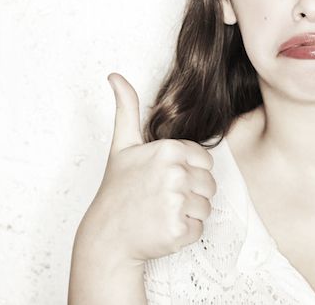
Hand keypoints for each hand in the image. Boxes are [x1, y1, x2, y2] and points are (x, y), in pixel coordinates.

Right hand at [78, 73, 215, 263]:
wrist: (106, 237)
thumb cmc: (117, 191)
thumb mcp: (122, 146)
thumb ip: (127, 108)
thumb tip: (115, 76)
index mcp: (168, 150)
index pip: (205, 161)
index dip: (188, 171)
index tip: (164, 179)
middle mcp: (175, 173)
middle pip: (209, 183)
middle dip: (190, 192)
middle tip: (161, 198)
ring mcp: (177, 203)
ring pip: (206, 206)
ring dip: (188, 213)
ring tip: (161, 212)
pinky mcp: (180, 230)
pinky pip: (200, 228)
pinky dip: (185, 232)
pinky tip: (163, 228)